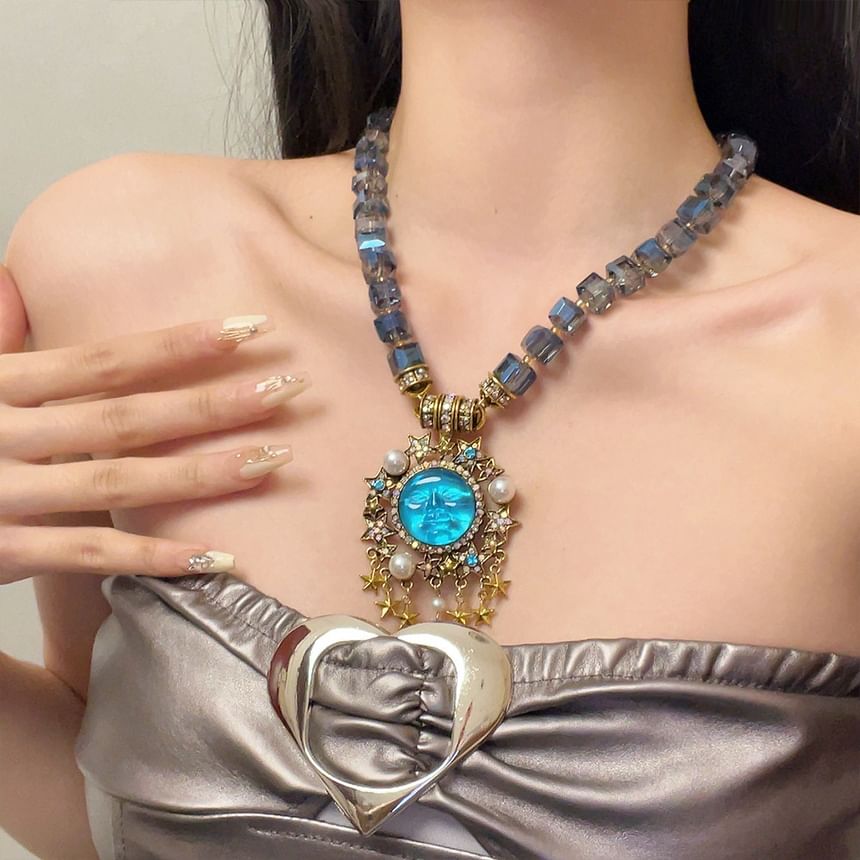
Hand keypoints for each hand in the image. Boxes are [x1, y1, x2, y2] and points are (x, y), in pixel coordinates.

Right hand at [0, 263, 308, 584]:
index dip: (182, 344)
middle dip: (215, 402)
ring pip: (123, 482)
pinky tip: (219, 556)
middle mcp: (7, 435)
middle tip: (291, 389)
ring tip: (275, 461)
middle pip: (131, 416)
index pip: (107, 360)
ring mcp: (7, 496)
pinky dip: (156, 558)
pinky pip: (91, 556)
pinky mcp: (3, 552)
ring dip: (204, 473)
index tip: (252, 327)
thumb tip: (17, 292)